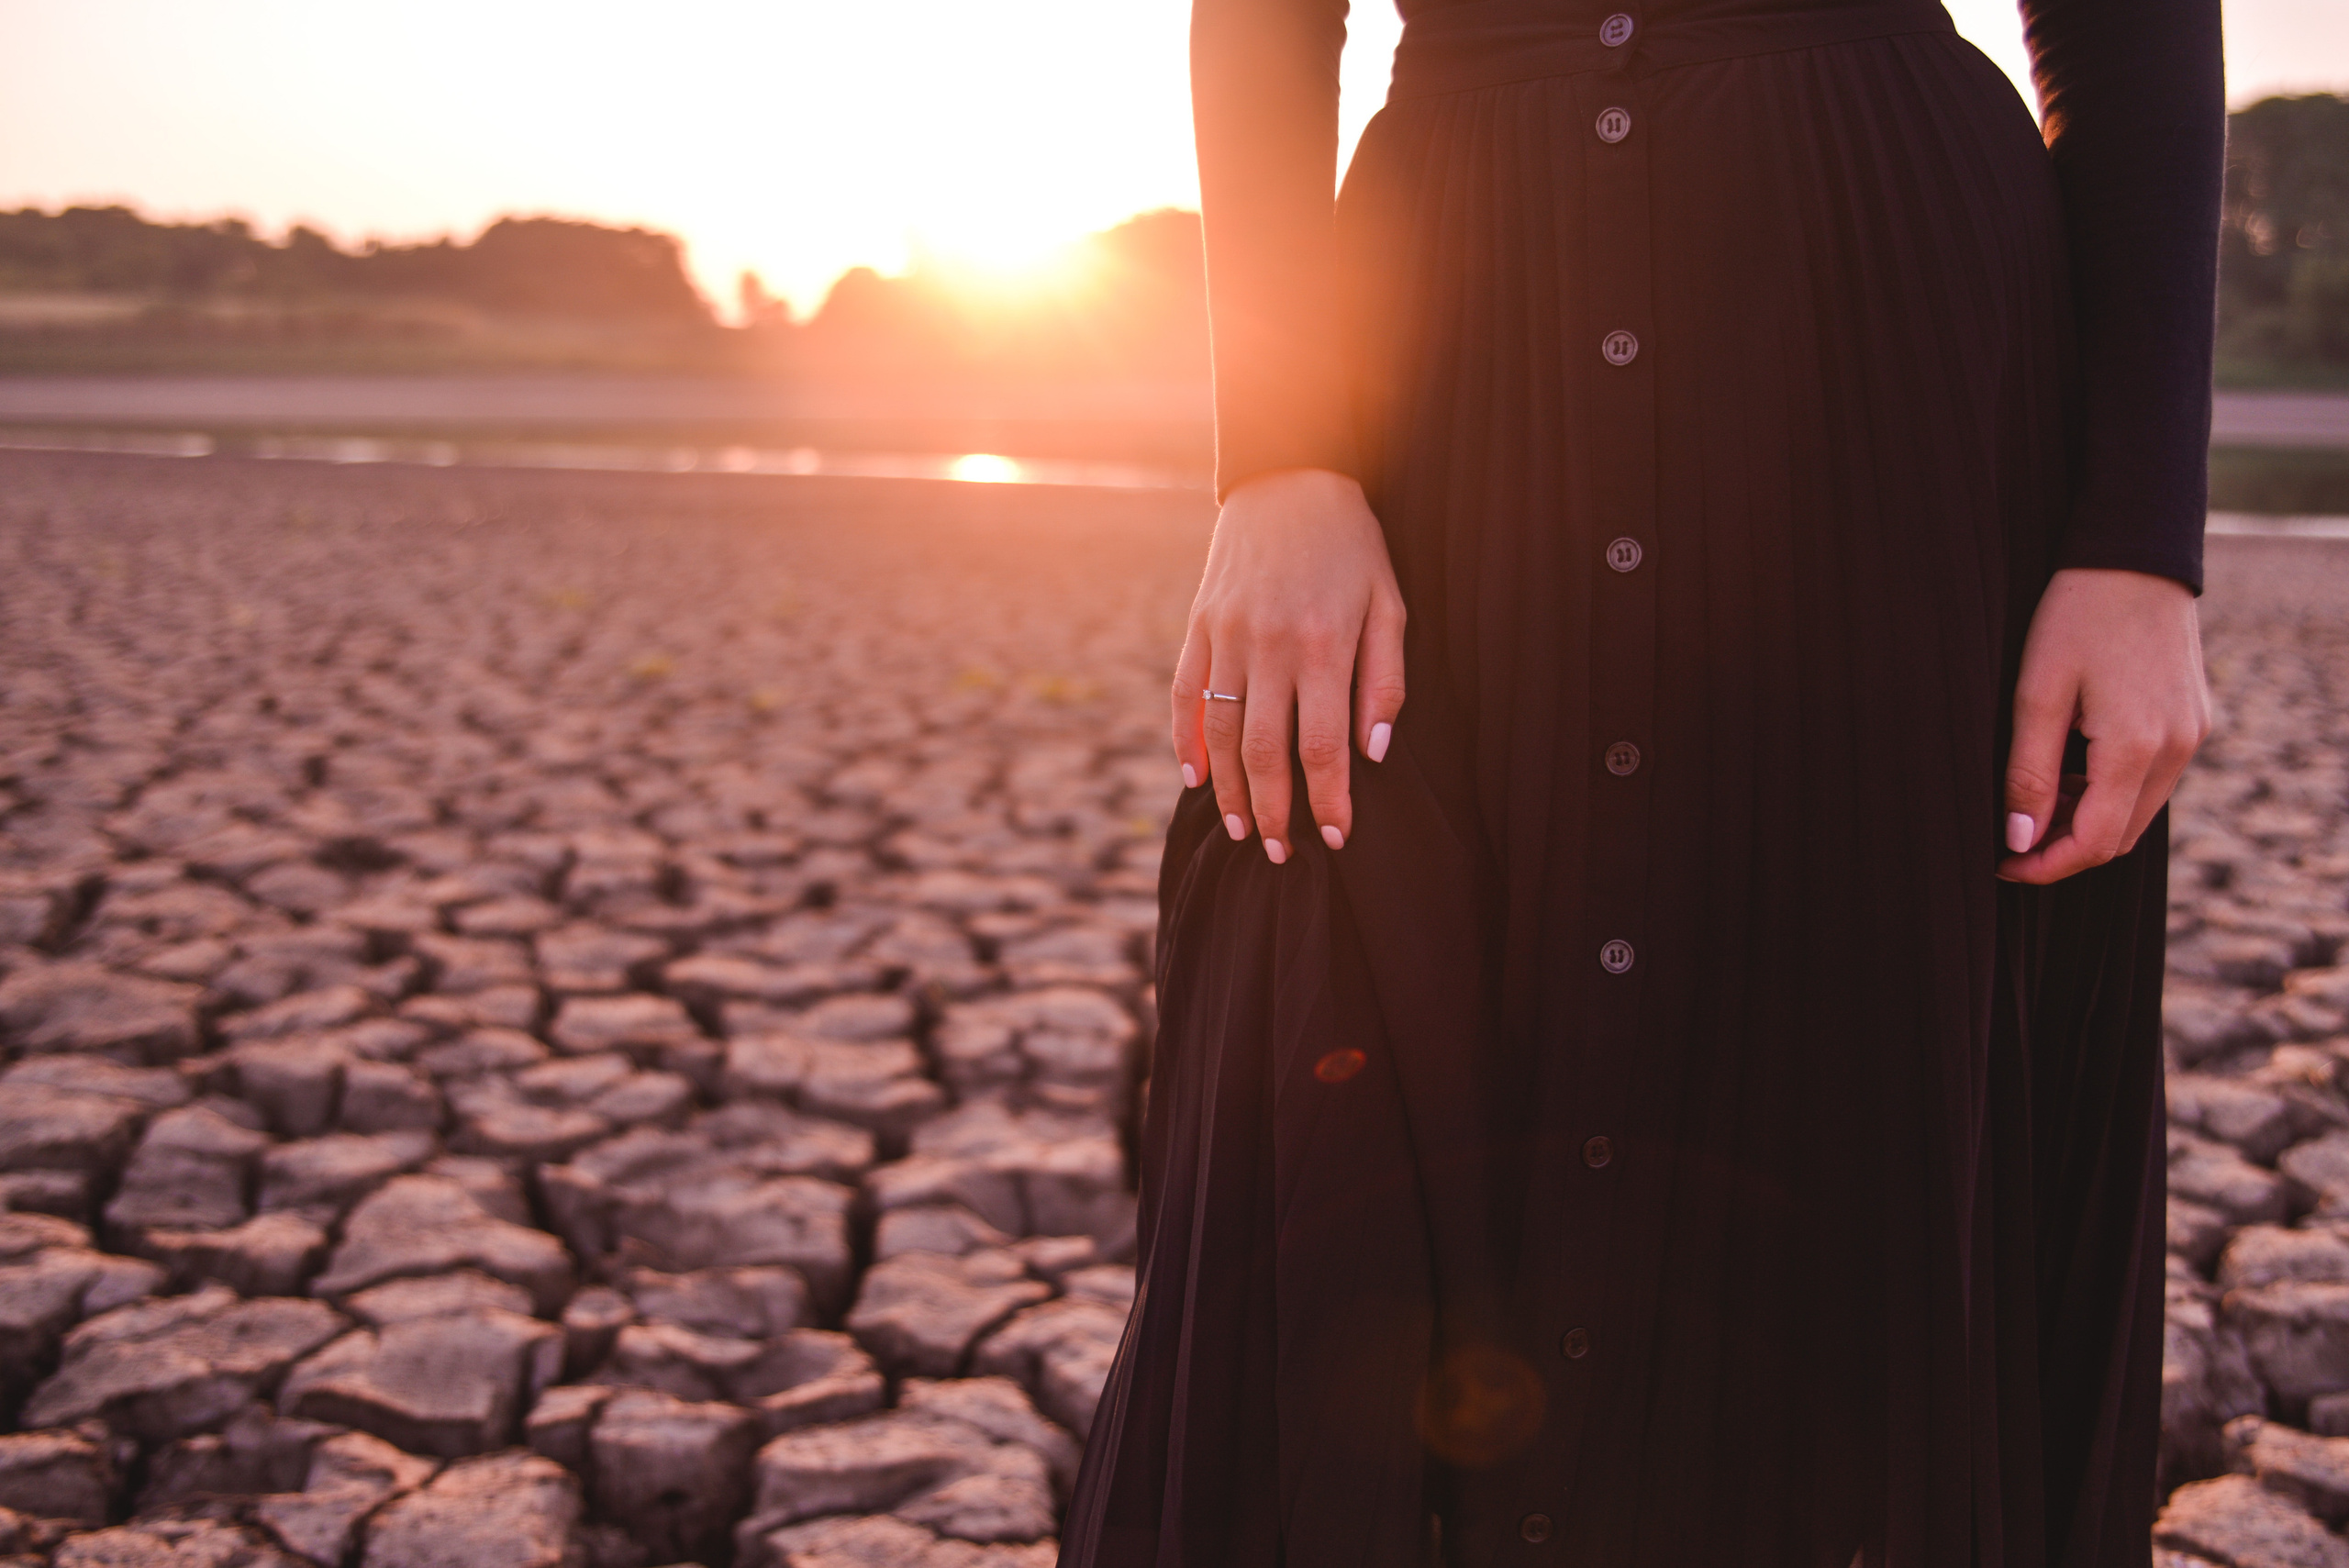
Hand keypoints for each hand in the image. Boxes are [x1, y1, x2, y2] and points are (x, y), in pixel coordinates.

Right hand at [1171, 468, 1406, 862]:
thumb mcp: (1390, 605)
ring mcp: (1228, 636)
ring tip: (1240, 830)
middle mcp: (1271, 646)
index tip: (1334, 839)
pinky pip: (1185, 695)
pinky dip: (1185, 740)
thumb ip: (1385, 680)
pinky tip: (1194, 778)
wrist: (1289, 478)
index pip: (1325, 747)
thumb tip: (1374, 752)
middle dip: (1274, 812)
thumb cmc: (1352, 548)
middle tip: (1282, 854)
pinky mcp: (1199, 625)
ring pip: (1222, 733)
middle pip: (1267, 752)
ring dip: (1229, 790)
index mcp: (1325, 645)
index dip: (1329, 801)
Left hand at [1998, 567, 2209, 883]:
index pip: (2096, 842)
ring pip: (2138, 810)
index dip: (2046, 865)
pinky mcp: (2194, 719)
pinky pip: (2152, 779)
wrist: (2134, 554)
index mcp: (2138, 747)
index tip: (2002, 863)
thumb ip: (2030, 772)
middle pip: (2121, 835)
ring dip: (2087, 818)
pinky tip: (2070, 768)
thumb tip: (2020, 840)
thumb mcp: (2038, 693)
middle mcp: (2178, 749)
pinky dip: (2110, 789)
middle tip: (2008, 836)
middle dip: (2064, 848)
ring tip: (2033, 799)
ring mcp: (2192, 734)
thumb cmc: (2076, 614)